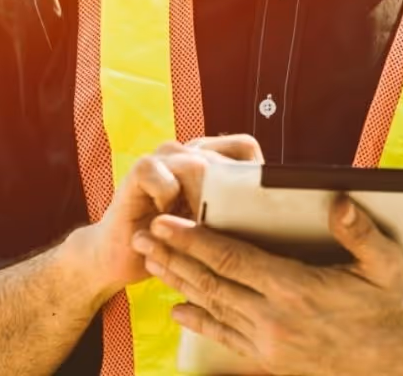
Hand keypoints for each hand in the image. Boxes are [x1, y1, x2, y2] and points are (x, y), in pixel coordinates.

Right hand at [72, 135, 263, 298]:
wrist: (121, 254)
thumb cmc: (172, 244)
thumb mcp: (211, 230)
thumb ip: (237, 214)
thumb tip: (281, 217)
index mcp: (209, 159)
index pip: (244, 148)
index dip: (252, 177)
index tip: (252, 212)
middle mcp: (188, 150)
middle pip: (222, 159)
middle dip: (226, 200)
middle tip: (219, 229)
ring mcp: (163, 156)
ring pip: (196, 163)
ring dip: (199, 201)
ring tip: (193, 226)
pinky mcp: (139, 169)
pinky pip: (160, 172)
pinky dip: (166, 197)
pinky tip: (163, 216)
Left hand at [133, 194, 402, 375]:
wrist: (399, 365)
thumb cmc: (393, 309)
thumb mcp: (386, 265)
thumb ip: (360, 231)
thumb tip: (338, 200)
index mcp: (295, 288)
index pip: (231, 258)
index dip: (194, 239)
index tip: (166, 222)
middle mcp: (273, 318)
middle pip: (210, 282)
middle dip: (172, 257)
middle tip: (141, 236)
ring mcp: (268, 342)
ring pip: (211, 308)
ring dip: (178, 283)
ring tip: (151, 262)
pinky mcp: (270, 360)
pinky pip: (225, 337)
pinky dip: (198, 322)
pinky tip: (178, 310)